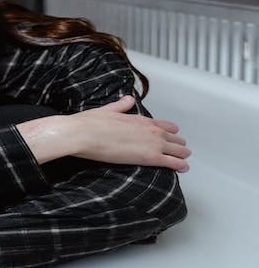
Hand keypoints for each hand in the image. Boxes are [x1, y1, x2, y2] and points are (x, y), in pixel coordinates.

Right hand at [17, 96, 190, 171]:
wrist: (83, 134)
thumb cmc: (89, 123)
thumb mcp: (107, 109)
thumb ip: (121, 105)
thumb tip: (128, 99)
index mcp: (139, 119)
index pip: (163, 125)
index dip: (169, 131)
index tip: (172, 135)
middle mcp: (149, 129)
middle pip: (173, 138)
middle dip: (178, 144)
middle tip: (181, 150)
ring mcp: (151, 143)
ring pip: (177, 150)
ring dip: (182, 154)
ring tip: (184, 159)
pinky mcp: (149, 157)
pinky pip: (173, 162)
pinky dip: (180, 166)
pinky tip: (183, 168)